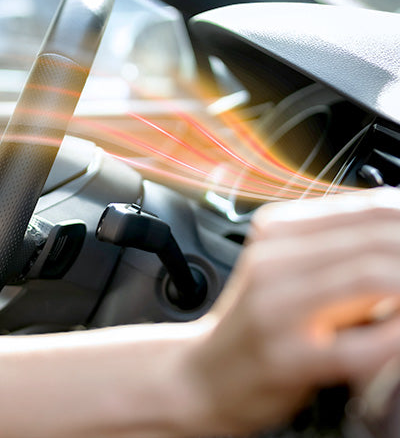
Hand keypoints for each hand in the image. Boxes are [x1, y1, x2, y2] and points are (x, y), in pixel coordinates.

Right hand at [188, 187, 399, 434]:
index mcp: (275, 231)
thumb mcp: (283, 269)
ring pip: (372, 277)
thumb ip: (333, 247)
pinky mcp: (286, 358)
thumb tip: (394, 230)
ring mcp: (276, 308)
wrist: (202, 375)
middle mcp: (271, 260)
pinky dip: (395, 337)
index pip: (366, 207)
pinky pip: (361, 344)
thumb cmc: (252, 325)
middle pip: (375, 238)